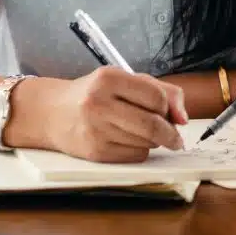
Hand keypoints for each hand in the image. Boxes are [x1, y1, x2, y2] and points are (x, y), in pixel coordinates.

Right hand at [35, 68, 188, 162]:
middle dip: (170, 134)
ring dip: (154, 142)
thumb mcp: (125, 80)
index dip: (168, 108)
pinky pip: (134, 156)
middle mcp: (98, 103)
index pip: (156, 97)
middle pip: (152, 124)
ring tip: (144, 133)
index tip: (169, 113)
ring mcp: (94, 129)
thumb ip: (162, 91)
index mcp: (109, 78)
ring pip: (145, 143)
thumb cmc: (96, 94)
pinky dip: (140, 151)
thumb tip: (183, 118)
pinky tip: (128, 141)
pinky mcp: (94, 152)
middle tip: (176, 138)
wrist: (52, 113)